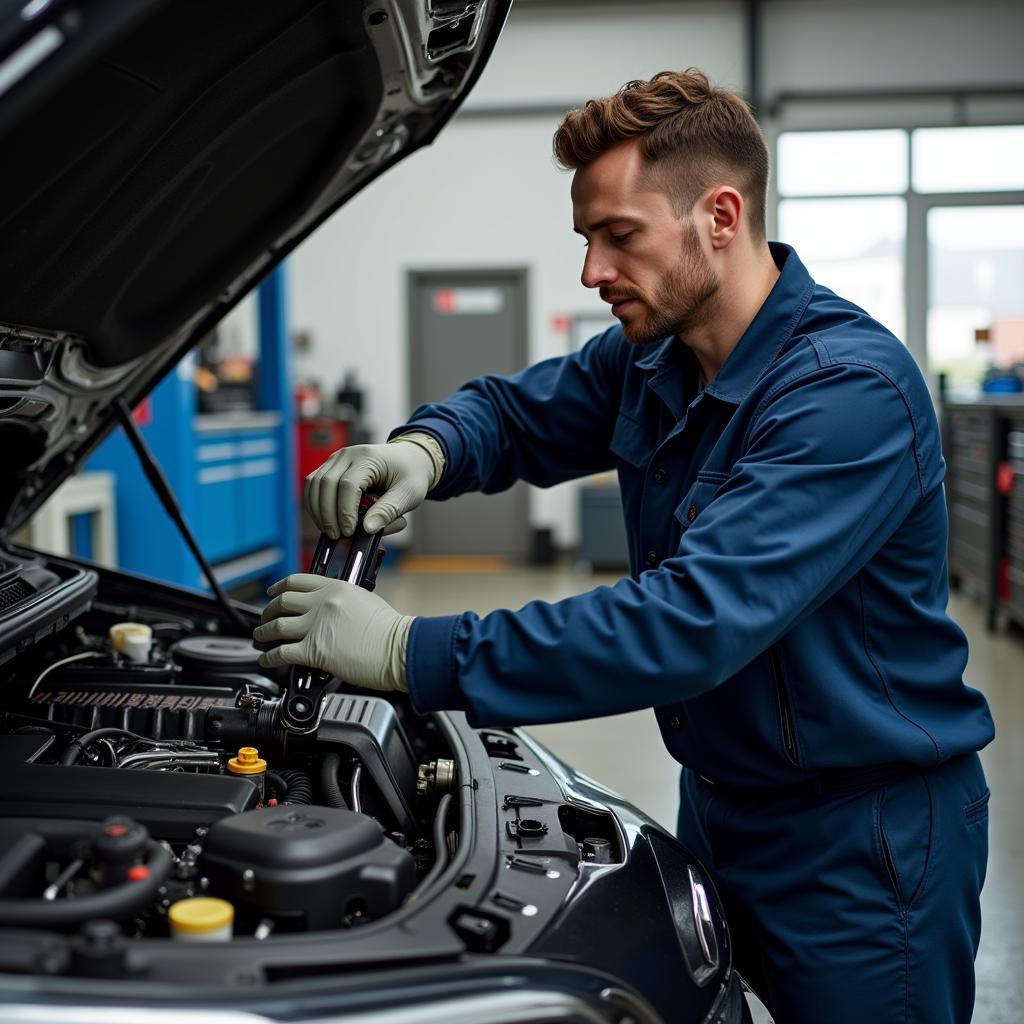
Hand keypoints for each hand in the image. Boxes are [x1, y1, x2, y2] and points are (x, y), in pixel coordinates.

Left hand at [253, 575, 413, 691]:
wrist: (400, 650)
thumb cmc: (391, 630)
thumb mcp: (365, 600)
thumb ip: (341, 601)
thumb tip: (327, 610)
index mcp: (335, 587)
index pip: (297, 581)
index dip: (280, 587)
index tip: (274, 592)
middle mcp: (322, 603)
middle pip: (282, 602)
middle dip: (269, 611)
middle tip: (266, 617)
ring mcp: (316, 626)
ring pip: (276, 627)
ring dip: (264, 633)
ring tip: (260, 637)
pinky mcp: (314, 651)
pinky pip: (281, 652)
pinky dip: (269, 657)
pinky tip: (266, 659)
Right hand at [304, 438, 439, 538]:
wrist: (409, 458)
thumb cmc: (410, 475)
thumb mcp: (409, 494)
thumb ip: (389, 511)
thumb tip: (367, 529)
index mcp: (369, 457)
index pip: (348, 484)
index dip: (345, 511)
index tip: (349, 531)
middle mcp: (348, 454)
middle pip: (326, 483)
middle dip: (328, 514)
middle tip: (338, 536)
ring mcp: (336, 459)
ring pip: (314, 484)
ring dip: (318, 511)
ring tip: (331, 531)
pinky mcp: (330, 467)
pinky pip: (313, 485)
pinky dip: (315, 504)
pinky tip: (325, 520)